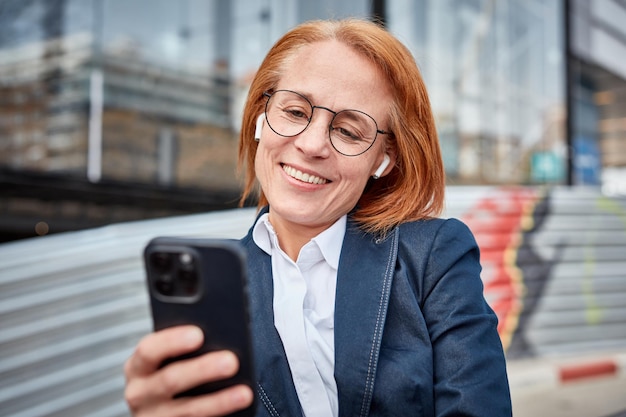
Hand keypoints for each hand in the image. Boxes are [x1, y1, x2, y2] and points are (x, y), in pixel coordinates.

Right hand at [124, 325, 253, 416]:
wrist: (162, 409)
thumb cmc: (174, 371)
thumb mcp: (169, 359)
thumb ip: (186, 346)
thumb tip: (220, 338)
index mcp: (139, 366)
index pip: (149, 350)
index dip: (172, 341)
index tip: (199, 334)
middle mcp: (140, 393)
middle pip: (170, 380)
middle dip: (203, 370)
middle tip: (232, 361)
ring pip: (188, 410)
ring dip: (219, 401)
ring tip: (245, 392)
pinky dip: (219, 416)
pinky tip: (239, 408)